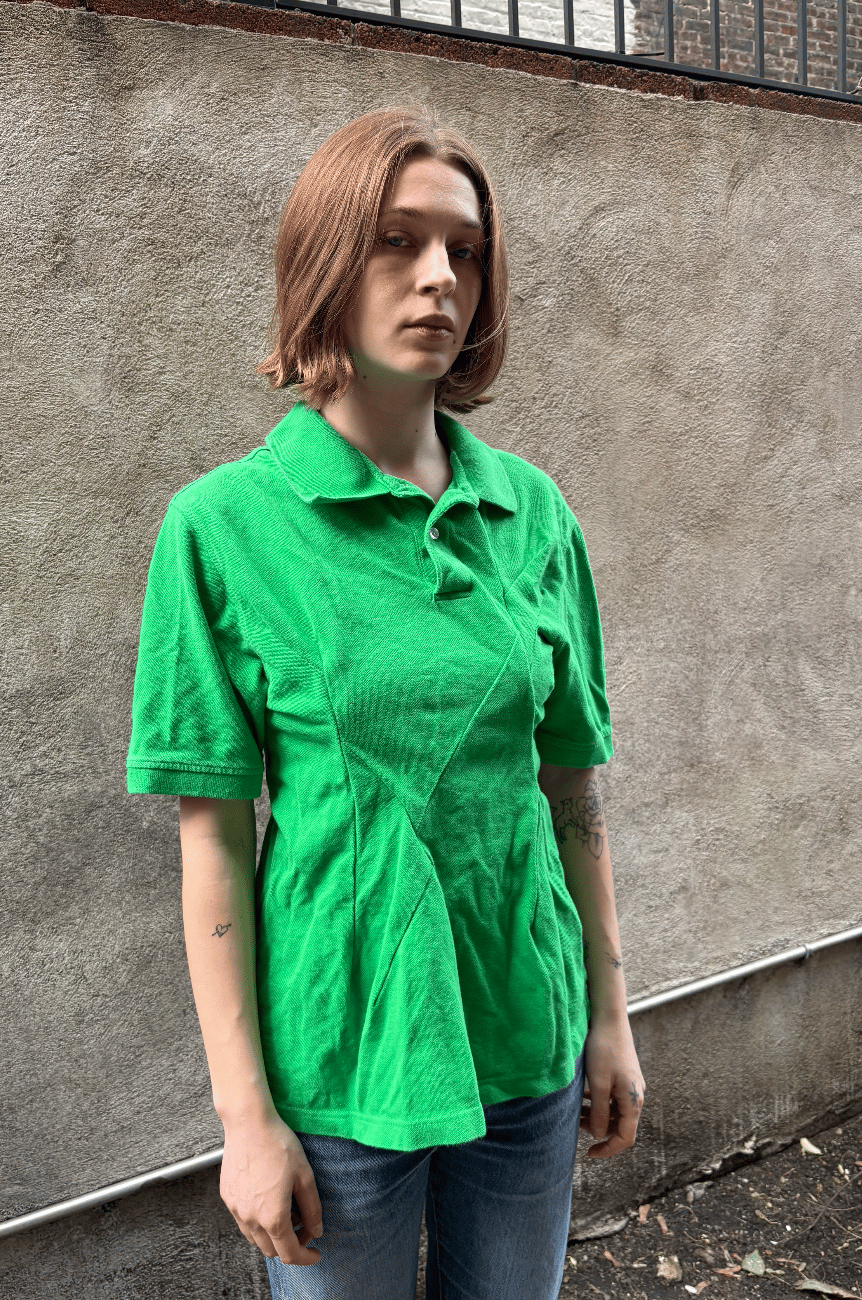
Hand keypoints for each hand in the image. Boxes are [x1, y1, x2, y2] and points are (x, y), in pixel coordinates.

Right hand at [219, 1109, 323, 1264]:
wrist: (249, 1123)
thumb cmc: (278, 1144)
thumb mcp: (304, 1175)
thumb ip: (312, 1208)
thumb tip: (316, 1231)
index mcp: (273, 1217)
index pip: (290, 1254)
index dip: (306, 1257)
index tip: (316, 1252)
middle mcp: (250, 1219)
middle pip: (271, 1251)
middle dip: (290, 1245)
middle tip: (304, 1226)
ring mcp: (235, 1209)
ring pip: (255, 1239)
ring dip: (272, 1236)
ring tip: (287, 1211)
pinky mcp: (227, 1197)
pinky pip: (243, 1222)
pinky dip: (257, 1222)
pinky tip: (267, 1201)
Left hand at [579, 1012, 644, 1158]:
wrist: (609, 1019)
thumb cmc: (604, 1050)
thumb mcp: (599, 1085)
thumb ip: (600, 1113)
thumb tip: (599, 1135)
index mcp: (633, 1101)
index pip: (625, 1137)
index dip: (608, 1149)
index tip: (589, 1153)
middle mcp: (635, 1095)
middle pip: (620, 1125)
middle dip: (599, 1129)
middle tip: (577, 1124)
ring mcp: (630, 1084)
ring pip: (614, 1110)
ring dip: (597, 1114)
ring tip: (577, 1109)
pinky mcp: (623, 1075)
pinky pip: (612, 1096)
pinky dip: (599, 1100)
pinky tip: (583, 1093)